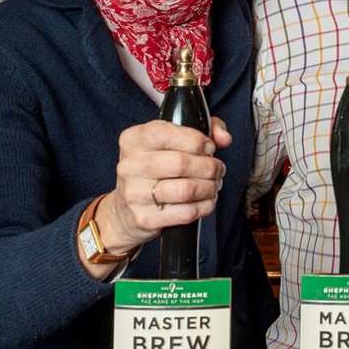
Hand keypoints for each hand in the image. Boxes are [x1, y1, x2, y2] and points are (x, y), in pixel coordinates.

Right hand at [93, 118, 230, 261]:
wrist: (125, 211)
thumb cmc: (155, 171)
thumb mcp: (171, 141)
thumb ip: (204, 130)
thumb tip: (223, 137)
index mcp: (133, 140)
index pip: (167, 134)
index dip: (197, 140)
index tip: (209, 147)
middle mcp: (129, 166)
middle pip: (181, 163)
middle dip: (209, 166)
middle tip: (217, 169)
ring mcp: (134, 194)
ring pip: (186, 190)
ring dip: (209, 187)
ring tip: (213, 185)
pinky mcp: (144, 218)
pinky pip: (186, 212)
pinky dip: (204, 206)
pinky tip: (205, 201)